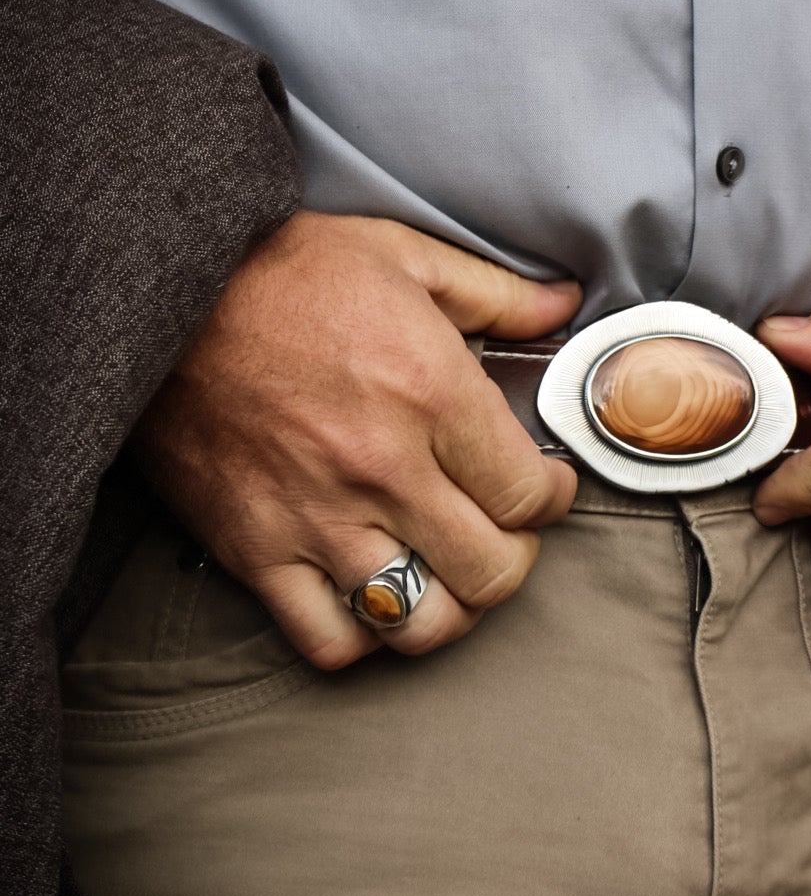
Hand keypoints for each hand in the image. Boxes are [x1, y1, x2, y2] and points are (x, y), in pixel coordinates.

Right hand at [132, 212, 580, 666]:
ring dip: (451, 609)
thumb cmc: (281, 270)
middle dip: (514, 558)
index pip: (529, 495)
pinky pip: (328, 640)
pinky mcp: (256, 551)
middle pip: (491, 572)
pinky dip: (363, 636)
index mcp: (430, 391)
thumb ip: (494, 293)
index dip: (553, 499)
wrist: (160, 293)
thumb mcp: (402, 255)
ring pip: (421, 622)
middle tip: (503, 532)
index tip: (545, 488)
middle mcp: (382, 467)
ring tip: (447, 574)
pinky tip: (373, 596)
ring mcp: (317, 519)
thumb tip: (565, 306)